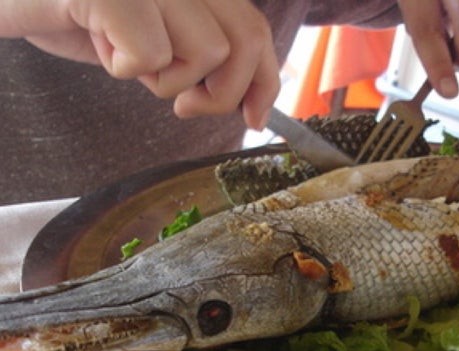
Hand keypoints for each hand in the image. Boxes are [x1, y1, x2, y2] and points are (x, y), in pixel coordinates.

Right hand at [0, 0, 279, 128]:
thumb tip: (252, 103)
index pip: (256, 29)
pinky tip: (100, 44)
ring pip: (206, 52)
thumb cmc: (84, 16)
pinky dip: (126, 68)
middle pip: (245, 44)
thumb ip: (204, 53)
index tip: (255, 118)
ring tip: (126, 54)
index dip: (265, 81)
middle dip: (221, 93)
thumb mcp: (158, 36)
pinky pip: (151, 54)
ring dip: (165, 78)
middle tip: (184, 105)